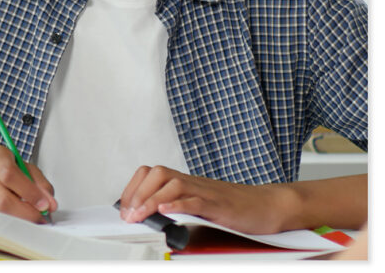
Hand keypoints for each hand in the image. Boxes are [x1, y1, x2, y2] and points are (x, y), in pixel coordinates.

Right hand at [0, 145, 56, 222]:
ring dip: (17, 221)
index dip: (30, 192)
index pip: (10, 173)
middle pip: (3, 199)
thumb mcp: (18, 167)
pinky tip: (13, 222)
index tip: (45, 204)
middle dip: (26, 212)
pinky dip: (5, 224)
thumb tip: (50, 203)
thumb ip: (37, 181)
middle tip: (40, 218)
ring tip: (28, 221)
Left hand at [117, 165, 288, 234]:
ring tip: (141, 216)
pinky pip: (197, 200)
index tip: (122, 208)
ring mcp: (207, 192)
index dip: (133, 188)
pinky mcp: (220, 204)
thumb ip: (177, 207)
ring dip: (151, 200)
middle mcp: (193, 182)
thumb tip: (149, 217)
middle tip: (129, 215)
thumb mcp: (199, 206)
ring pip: (173, 185)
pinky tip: (166, 211)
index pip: (150, 173)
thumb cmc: (235, 207)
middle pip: (157, 174)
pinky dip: (179, 204)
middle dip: (138, 193)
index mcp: (185, 181)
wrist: (268, 205)